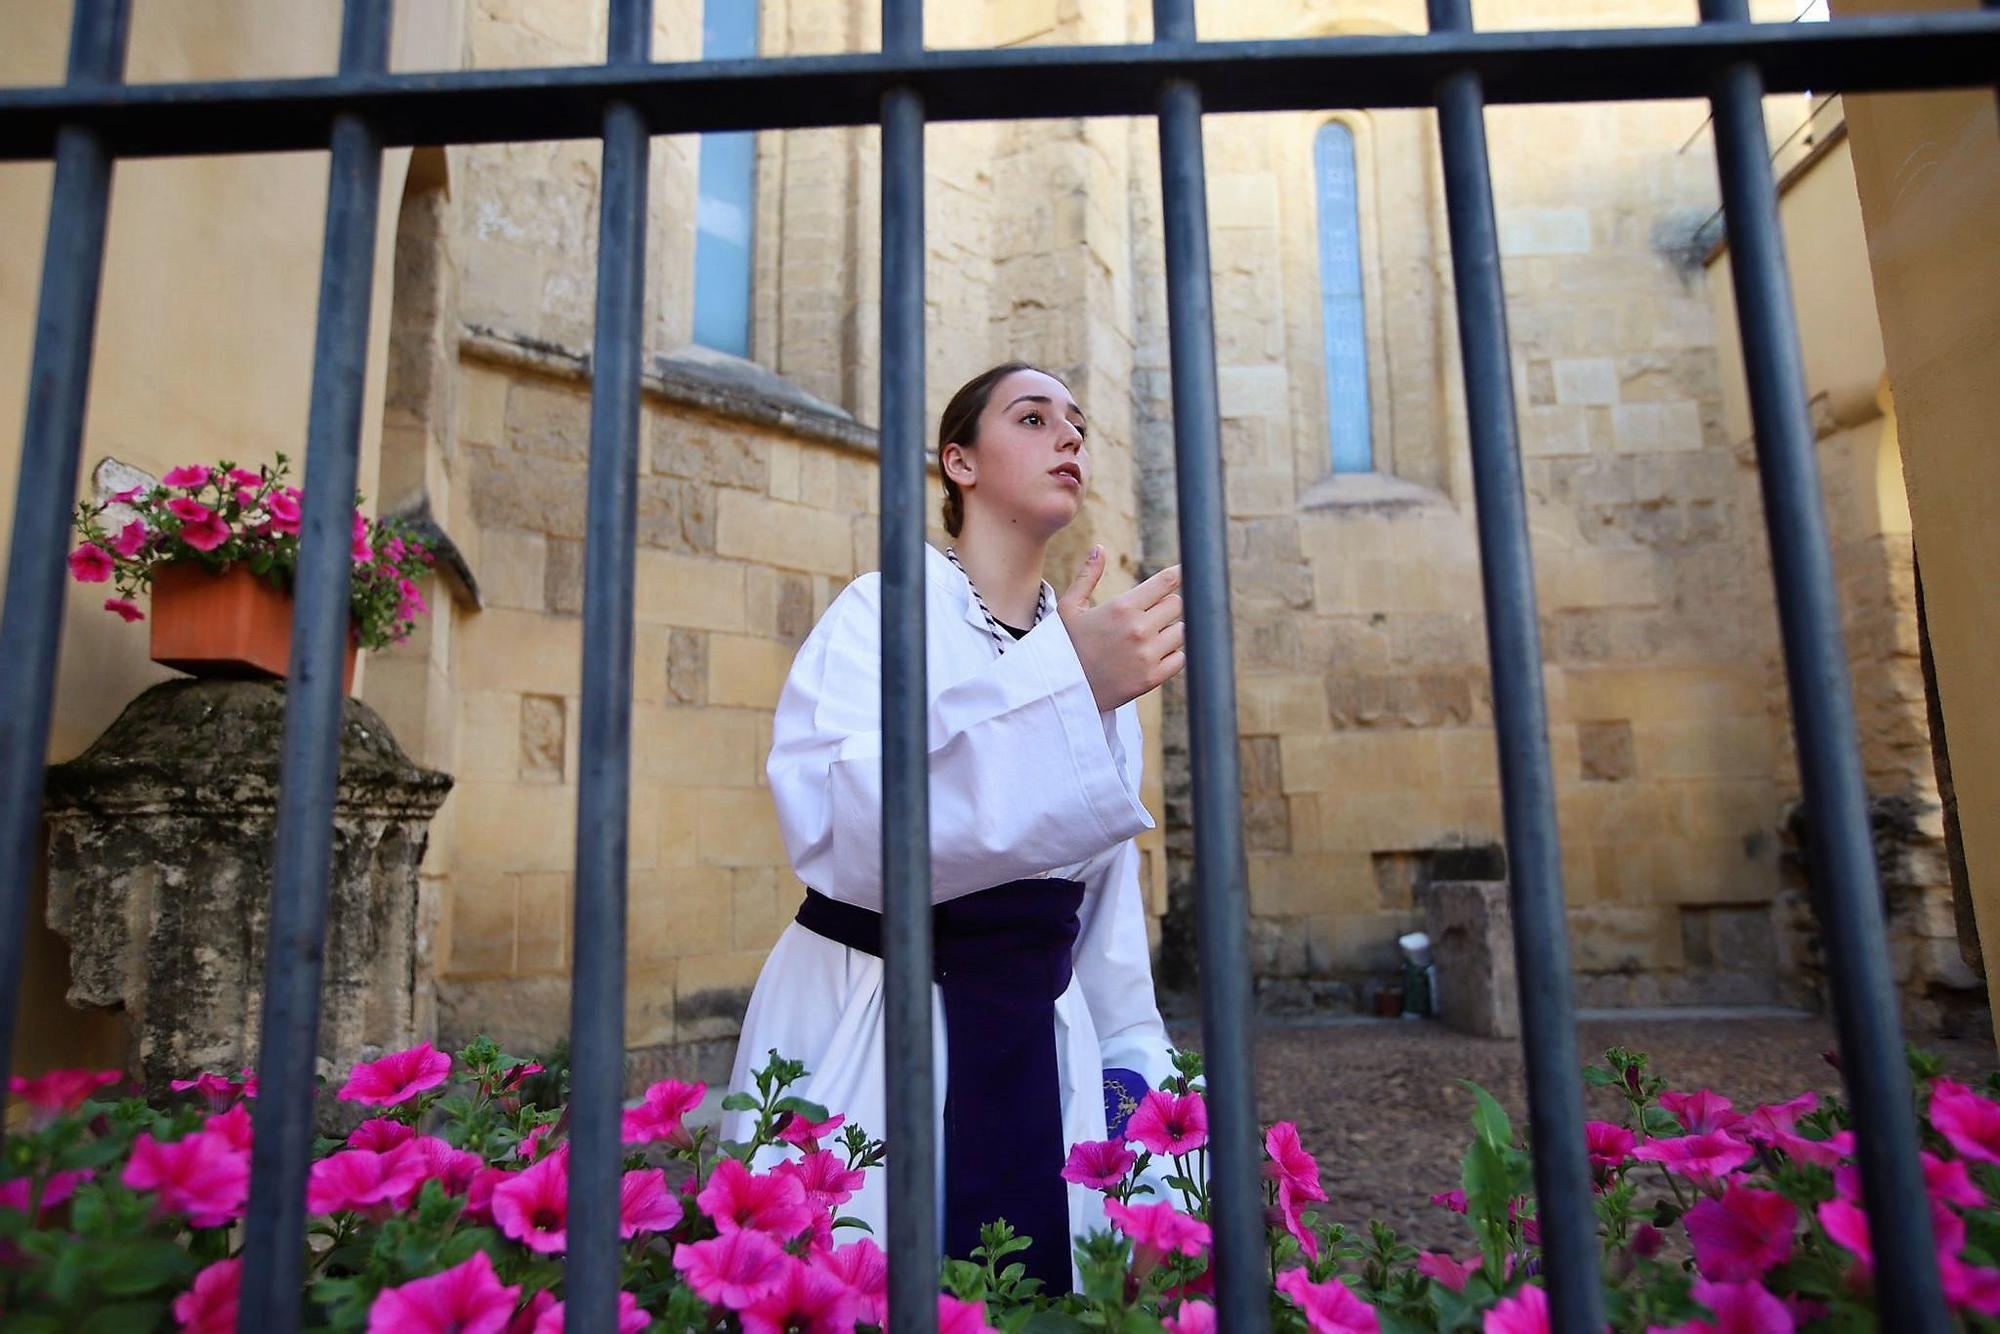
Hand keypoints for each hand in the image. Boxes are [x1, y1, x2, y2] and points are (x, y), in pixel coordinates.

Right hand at [1057, 547, 1185, 712]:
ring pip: (1182, 631)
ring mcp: (1148, 655)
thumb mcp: (1068, 608)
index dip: (1176, 576)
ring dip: (1171, 631)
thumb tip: (1100, 548)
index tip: (1184, 574)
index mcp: (1122, 607)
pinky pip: (1180, 658)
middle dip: (1167, 606)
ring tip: (1151, 637)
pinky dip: (1172, 655)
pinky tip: (1154, 656)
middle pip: (1177, 605)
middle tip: (1152, 614)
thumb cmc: (1065, 646)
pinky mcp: (1152, 678)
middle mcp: (1138, 629)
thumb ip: (1088, 577)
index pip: (1165, 583)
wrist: (1062, 691)